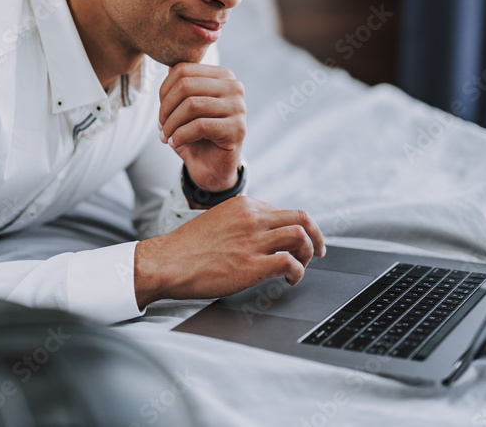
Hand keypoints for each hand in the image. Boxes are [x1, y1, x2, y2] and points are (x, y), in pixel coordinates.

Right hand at [133, 196, 325, 309]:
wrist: (166, 262)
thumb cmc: (186, 248)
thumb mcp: (217, 220)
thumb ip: (241, 222)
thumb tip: (261, 234)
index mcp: (243, 205)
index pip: (283, 210)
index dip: (296, 227)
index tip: (298, 240)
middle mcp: (252, 218)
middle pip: (302, 218)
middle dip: (316, 236)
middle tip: (319, 251)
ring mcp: (253, 241)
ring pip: (301, 237)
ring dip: (309, 254)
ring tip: (301, 266)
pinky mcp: (252, 265)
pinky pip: (290, 263)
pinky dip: (298, 272)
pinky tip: (290, 280)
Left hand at [158, 62, 245, 192]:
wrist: (210, 166)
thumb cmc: (196, 134)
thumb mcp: (183, 107)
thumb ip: (180, 85)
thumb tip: (167, 67)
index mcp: (222, 75)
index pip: (183, 70)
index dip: (163, 91)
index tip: (160, 112)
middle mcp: (234, 87)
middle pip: (186, 85)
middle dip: (165, 108)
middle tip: (160, 127)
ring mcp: (239, 107)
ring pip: (191, 105)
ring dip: (171, 124)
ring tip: (165, 136)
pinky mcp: (238, 129)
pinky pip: (200, 126)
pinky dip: (180, 135)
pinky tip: (174, 143)